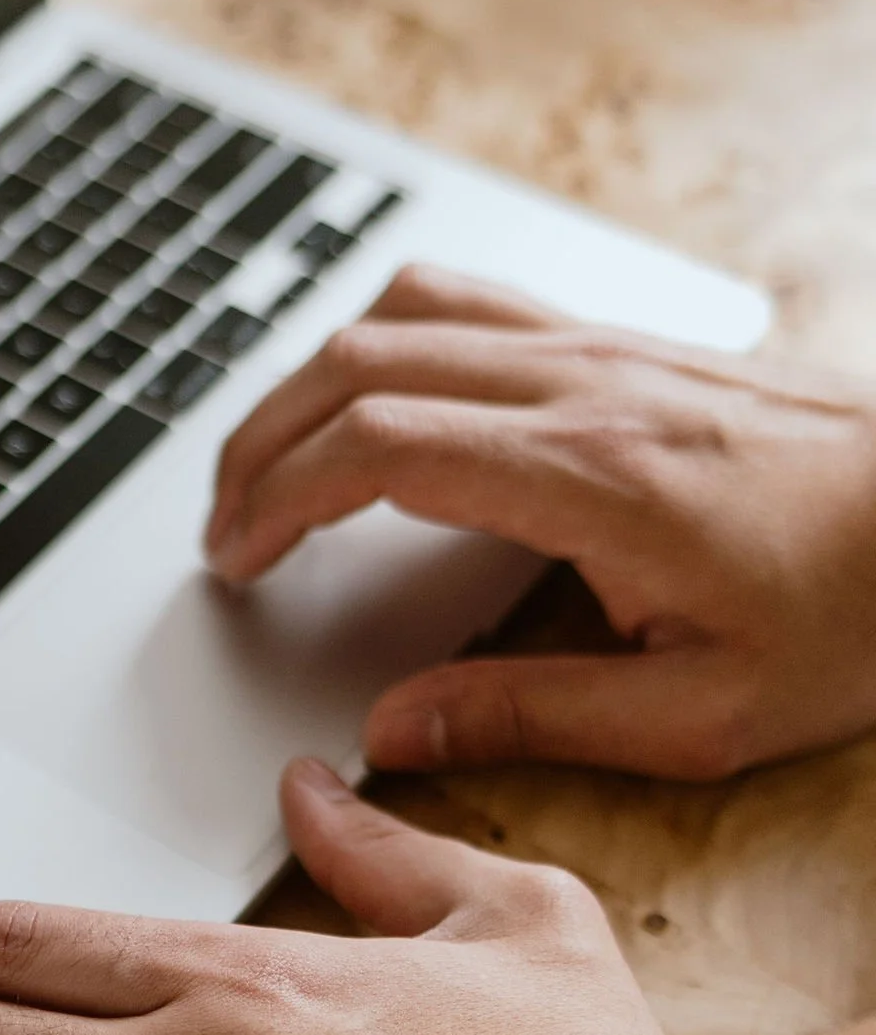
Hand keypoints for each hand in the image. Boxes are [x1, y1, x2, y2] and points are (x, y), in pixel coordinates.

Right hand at [204, 266, 875, 780]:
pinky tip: (369, 398)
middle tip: (223, 529)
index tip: (235, 561)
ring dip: (309, 381)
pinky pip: (468, 300)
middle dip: (260, 443)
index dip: (276, 499)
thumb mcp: (702, 715)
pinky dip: (383, 339)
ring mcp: (604, 347)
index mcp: (592, 478)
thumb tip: (392, 735)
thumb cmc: (858, 614)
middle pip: (360, 362)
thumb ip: (530, 717)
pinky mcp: (624, 340)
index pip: (375, 447)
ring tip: (271, 464)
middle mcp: (586, 386)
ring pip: (403, 311)